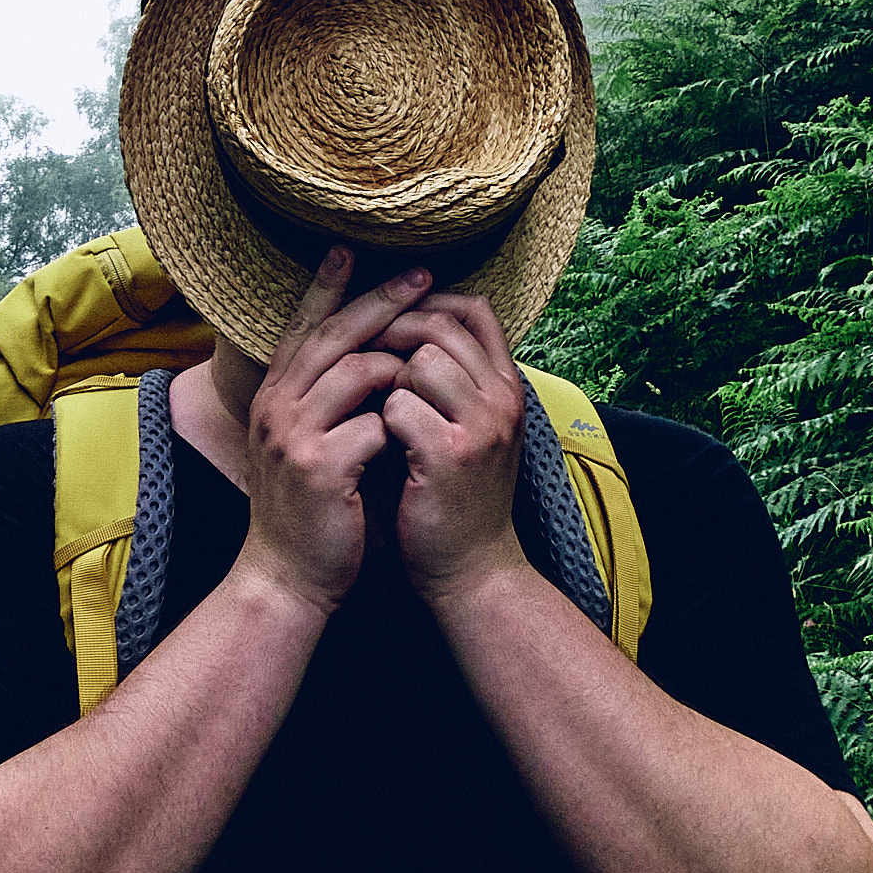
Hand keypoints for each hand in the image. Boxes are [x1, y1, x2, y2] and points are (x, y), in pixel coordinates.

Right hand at [238, 249, 431, 616]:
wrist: (287, 579)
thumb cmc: (312, 509)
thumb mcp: (307, 443)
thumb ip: (328, 400)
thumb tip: (372, 355)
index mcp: (275, 396)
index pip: (304, 327)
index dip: (327, 287)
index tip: (350, 249)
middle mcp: (276, 406)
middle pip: (334, 336)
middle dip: (381, 301)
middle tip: (421, 274)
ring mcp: (292, 436)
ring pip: (356, 372)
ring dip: (398, 369)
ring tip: (427, 373)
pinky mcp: (317, 468)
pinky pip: (371, 427)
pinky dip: (397, 429)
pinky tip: (408, 442)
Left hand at [375, 294, 526, 605]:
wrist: (471, 570)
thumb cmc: (458, 494)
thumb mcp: (473, 427)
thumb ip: (456, 379)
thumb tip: (410, 320)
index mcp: (507, 385)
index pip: (474, 309)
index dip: (427, 302)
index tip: (391, 318)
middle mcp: (503, 399)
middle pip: (441, 326)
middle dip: (393, 335)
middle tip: (365, 361)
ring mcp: (481, 426)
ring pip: (419, 361)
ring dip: (387, 381)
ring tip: (382, 414)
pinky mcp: (450, 456)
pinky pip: (399, 405)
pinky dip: (379, 420)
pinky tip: (380, 446)